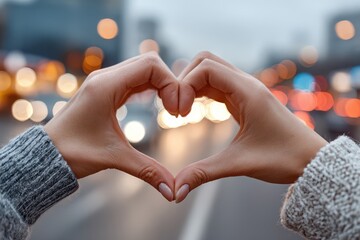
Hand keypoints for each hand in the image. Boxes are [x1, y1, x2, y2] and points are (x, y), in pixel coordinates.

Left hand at [44, 52, 179, 200]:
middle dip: (170, 83)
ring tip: (170, 108)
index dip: (171, 83)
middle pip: (150, 63)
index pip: (151, 65)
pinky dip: (151, 87)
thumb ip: (147, 170)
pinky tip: (158, 103)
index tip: (175, 111)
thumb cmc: (73, 153)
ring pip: (143, 69)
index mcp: (106, 86)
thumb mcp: (114, 158)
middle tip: (175, 110)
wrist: (48, 154)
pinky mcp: (106, 89)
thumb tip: (172, 190)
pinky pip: (135, 78)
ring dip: (161, 85)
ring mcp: (105, 81)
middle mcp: (106, 77)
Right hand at [175, 52, 327, 202]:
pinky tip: (194, 109)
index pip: (206, 68)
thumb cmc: (284, 158)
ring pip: (211, 71)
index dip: (185, 85)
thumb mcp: (240, 164)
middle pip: (206, 61)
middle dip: (185, 79)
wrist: (311, 160)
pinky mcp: (245, 99)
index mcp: (248, 92)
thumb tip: (177, 190)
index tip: (180, 114)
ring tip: (182, 110)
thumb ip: (205, 173)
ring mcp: (246, 90)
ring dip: (192, 85)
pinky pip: (218, 85)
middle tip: (177, 108)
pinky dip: (201, 91)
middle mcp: (246, 84)